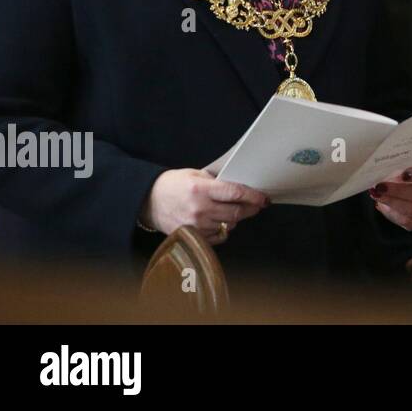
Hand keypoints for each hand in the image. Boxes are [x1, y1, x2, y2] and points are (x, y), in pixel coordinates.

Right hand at [141, 168, 267, 243]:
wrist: (148, 201)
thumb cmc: (173, 185)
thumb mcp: (195, 174)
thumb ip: (217, 181)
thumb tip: (240, 187)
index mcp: (200, 189)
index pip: (234, 193)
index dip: (252, 196)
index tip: (263, 198)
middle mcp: (199, 208)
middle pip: (235, 212)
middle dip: (250, 208)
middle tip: (257, 205)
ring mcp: (195, 225)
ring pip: (228, 224)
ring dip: (236, 218)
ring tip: (235, 210)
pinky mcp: (191, 236)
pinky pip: (217, 236)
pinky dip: (223, 229)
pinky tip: (220, 221)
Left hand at [369, 161, 411, 230]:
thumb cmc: (409, 175)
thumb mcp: (408, 167)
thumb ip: (400, 167)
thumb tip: (382, 169)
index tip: (403, 173)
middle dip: (398, 191)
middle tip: (380, 187)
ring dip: (392, 202)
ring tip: (377, 195)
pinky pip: (406, 221)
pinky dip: (391, 213)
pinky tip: (382, 204)